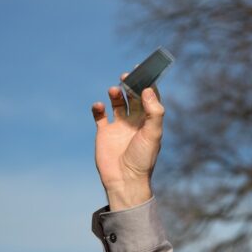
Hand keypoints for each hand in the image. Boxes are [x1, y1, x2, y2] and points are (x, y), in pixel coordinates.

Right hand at [91, 76, 163, 210]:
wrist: (125, 180)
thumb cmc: (142, 159)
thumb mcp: (153, 134)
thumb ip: (153, 112)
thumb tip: (148, 89)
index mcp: (149, 121)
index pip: (150, 97)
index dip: (147, 83)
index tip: (143, 71)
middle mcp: (135, 122)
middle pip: (133, 96)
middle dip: (130, 85)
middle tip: (126, 76)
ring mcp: (119, 127)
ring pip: (117, 102)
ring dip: (115, 93)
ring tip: (114, 90)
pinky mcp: (104, 133)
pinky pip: (99, 115)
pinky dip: (98, 107)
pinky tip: (99, 105)